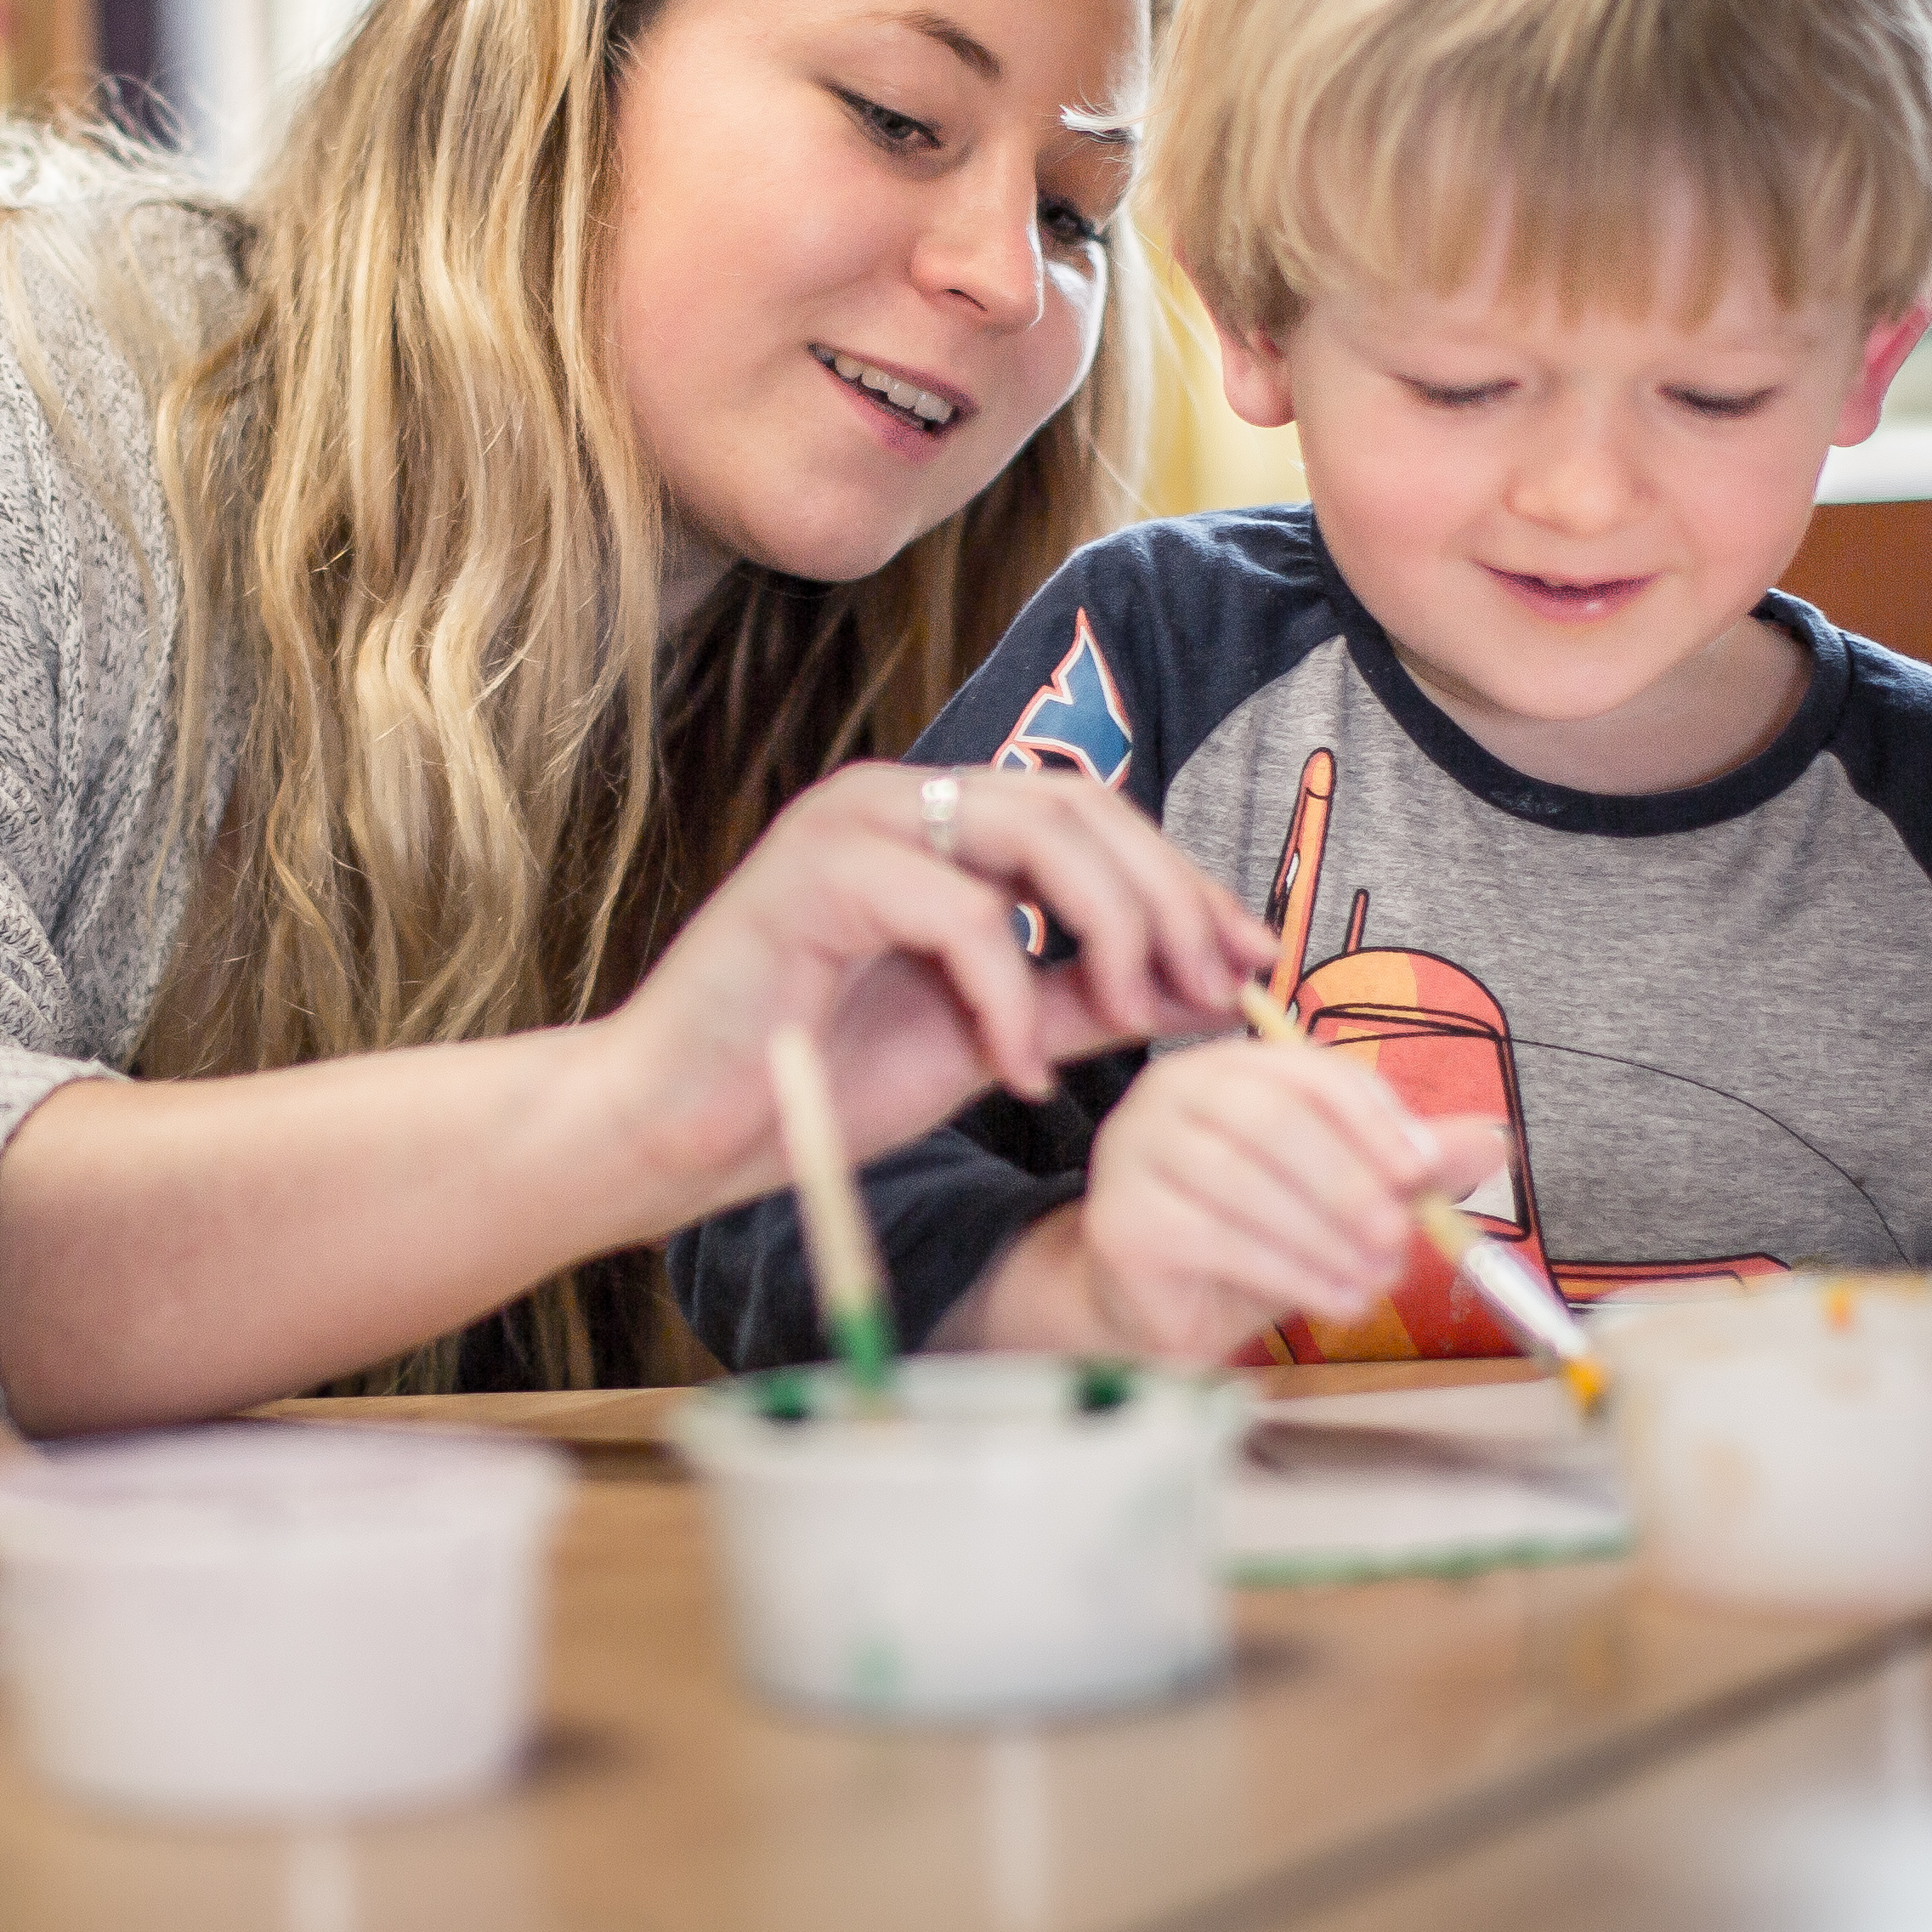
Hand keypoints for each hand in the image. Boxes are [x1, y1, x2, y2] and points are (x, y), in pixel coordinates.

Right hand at [601, 762, 1281, 1214]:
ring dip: (1111, 929)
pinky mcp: (814, 872)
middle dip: (1169, 900)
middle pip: (1082, 808)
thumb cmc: (817, 1082)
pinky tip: (1014, 1071)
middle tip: (1215, 990)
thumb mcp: (987, 1039)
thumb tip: (1207, 989)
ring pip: (1035, 833)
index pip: (1093, 818)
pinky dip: (1009, 994)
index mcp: (936, 825)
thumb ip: (1084, 1002)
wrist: (676, 1133)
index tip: (1255, 962)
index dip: (1185, 883)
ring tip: (1134, 1020)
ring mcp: (851, 823)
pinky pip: (960, 912)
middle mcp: (896, 799)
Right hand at [1065, 1043, 1514, 1360]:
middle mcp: (1172, 1092)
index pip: (1308, 1073)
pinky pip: (1216, 1238)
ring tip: (1373, 1280)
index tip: (1421, 1172)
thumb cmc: (1252, 1241)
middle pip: (1273, 1119)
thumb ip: (1404, 1166)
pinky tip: (1334, 1299)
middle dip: (1349, 1183)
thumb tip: (1492, 1141)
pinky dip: (1289, 1272)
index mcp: (1230, 1067)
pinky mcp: (1119, 1218)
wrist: (1162, 1312)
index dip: (1372, 1119)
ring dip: (1325, 1237)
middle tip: (1398, 1239)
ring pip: (1246, 1181)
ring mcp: (1135, 1151)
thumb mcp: (1339, 1198)